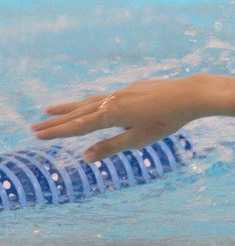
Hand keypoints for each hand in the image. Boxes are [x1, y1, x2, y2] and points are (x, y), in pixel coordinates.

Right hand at [30, 75, 217, 162]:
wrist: (189, 94)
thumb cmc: (167, 120)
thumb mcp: (139, 139)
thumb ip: (111, 147)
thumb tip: (85, 157)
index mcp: (110, 115)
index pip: (78, 126)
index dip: (57, 132)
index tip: (37, 136)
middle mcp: (111, 101)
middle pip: (78, 113)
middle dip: (56, 121)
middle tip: (33, 128)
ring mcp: (121, 93)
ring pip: (88, 102)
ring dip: (68, 108)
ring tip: (49, 110)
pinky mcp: (132, 88)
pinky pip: (103, 96)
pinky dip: (88, 102)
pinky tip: (89, 104)